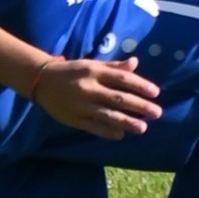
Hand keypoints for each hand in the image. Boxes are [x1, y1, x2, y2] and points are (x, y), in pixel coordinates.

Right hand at [31, 55, 160, 137]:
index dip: (140, 85)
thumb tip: (135, 63)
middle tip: (157, 113)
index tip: (155, 93)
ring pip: (108, 115)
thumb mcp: (92, 64)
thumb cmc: (72, 71)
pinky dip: (108, 131)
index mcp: (94, 71)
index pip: (122, 79)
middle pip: (118, 98)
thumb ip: (114, 66)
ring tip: (143, 128)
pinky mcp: (74, 119)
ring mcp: (81, 105)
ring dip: (127, 122)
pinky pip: (94, 127)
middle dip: (139, 106)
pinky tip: (121, 134)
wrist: (42, 80)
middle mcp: (89, 88)